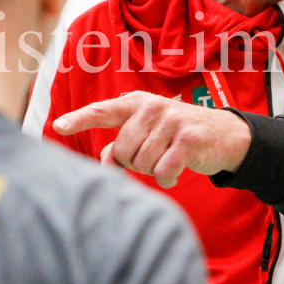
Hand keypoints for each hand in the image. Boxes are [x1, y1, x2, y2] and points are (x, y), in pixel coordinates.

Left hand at [52, 91, 251, 187]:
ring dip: (153, 171)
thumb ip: (123, 143)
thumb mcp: (149, 132)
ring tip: (168, 159)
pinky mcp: (188, 139)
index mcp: (137, 103)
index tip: (58, 125)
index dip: (79, 119)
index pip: (103, 111)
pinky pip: (164, 171)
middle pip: (122, 151)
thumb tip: (105, 163)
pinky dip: (168, 179)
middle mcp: (152, 108)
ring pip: (142, 164)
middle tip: (154, 156)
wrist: (225, 134)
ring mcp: (171, 121)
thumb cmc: (178, 135)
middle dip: (135, 162)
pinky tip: (177, 172)